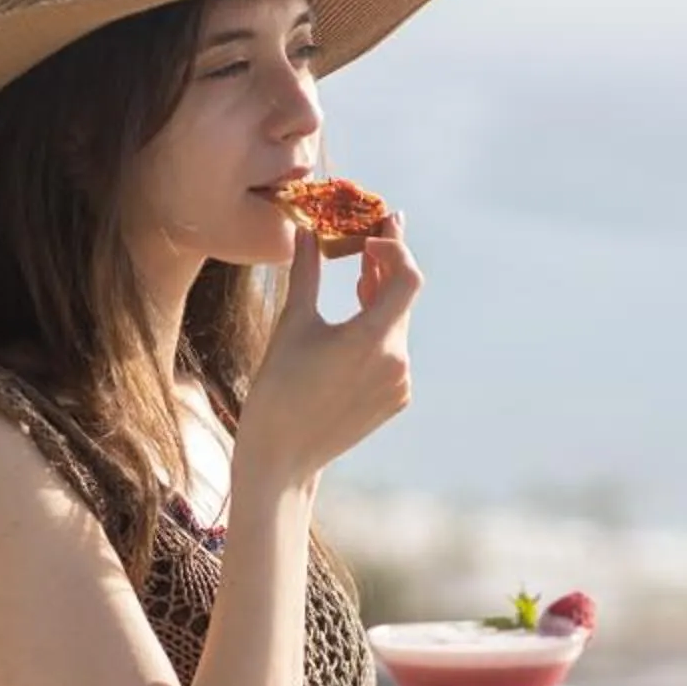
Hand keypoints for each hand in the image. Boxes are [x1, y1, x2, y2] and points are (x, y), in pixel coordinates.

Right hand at [237, 215, 418, 487]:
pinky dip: (381, 328)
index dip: (396, 249)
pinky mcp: (397, 399)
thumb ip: (307, 272)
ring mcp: (400, 383)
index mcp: (371, 339)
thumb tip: (306, 229)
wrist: (283, 456)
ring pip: (399, 324)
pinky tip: (359, 316)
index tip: (373, 233)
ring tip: (360, 272)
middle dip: (387, 265)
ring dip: (382, 296)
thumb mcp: (292, 324)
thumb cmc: (278, 387)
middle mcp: (396, 361)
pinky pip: (396, 351)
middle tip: (373, 235)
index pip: (408, 278)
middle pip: (404, 298)